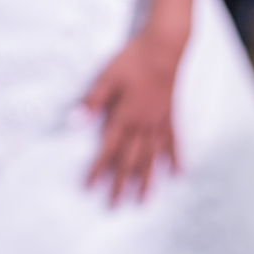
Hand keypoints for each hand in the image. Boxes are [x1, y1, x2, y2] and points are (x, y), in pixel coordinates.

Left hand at [83, 31, 182, 204]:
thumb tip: (75, 121)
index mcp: (124, 116)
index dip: (97, 169)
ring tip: (143, 201)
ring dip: (146, 181)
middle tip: (115, 205)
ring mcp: (159, 124)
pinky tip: (178, 174)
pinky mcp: (172, 118)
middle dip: (120, 184)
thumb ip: (93, 101)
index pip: (108, 149)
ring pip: (152, 158)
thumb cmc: (134, 59)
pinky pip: (175, 143)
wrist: (165, 47)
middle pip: (130, 161)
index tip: (89, 187)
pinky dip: (176, 159)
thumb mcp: (107, 76)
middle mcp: (143, 126)